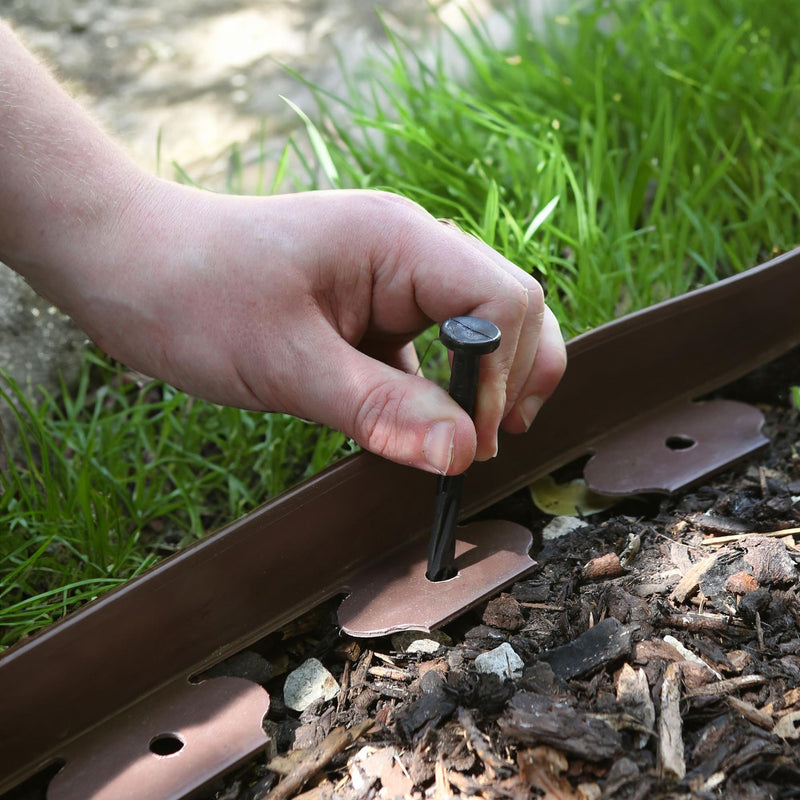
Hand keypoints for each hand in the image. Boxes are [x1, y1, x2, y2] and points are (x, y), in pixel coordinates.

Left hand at [61, 184, 564, 474]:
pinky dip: (438, 394)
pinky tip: (419, 429)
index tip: (467, 440)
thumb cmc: (193, 295)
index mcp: (399, 241)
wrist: (130, 266)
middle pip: (509, 310)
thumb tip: (462, 455)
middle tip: (475, 447)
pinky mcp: (371, 311)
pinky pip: (430, 352)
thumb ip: (380, 409)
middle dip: (508, 380)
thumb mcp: (287, 362)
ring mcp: (392, 281)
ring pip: (477, 331)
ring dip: (479, 387)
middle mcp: (409, 252)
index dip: (502, 374)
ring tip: (460, 443)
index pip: (503, 301)